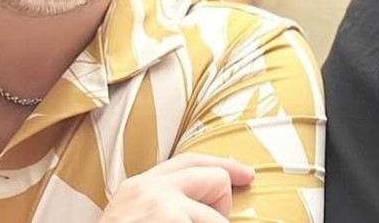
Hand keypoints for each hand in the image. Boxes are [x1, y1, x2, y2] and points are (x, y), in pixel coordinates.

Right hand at [99, 153, 255, 222]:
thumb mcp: (132, 215)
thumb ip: (163, 201)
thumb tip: (205, 200)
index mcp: (139, 187)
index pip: (190, 162)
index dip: (224, 165)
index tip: (247, 174)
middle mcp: (151, 190)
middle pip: (216, 181)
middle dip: (222, 210)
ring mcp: (164, 209)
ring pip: (218, 219)